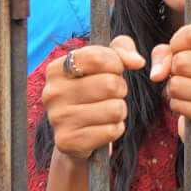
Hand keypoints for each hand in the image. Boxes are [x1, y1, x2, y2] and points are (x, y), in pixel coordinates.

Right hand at [42, 35, 141, 160]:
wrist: (75, 135)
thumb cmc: (93, 91)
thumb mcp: (105, 63)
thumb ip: (122, 49)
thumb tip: (137, 62)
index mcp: (57, 69)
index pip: (98, 57)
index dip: (116, 64)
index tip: (114, 70)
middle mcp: (52, 92)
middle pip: (110, 84)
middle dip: (120, 89)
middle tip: (110, 95)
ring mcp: (58, 119)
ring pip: (114, 109)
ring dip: (119, 111)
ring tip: (106, 112)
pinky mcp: (67, 142)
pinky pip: (111, 131)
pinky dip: (115, 129)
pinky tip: (102, 128)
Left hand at [150, 22, 190, 151]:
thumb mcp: (182, 61)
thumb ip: (164, 54)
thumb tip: (156, 74)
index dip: (176, 44)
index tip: (180, 54)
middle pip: (182, 60)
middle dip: (173, 72)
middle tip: (186, 81)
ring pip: (177, 83)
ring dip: (173, 92)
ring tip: (188, 95)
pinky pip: (179, 104)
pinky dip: (177, 107)